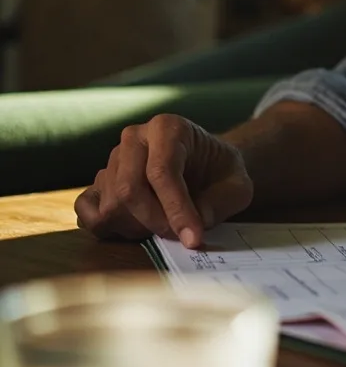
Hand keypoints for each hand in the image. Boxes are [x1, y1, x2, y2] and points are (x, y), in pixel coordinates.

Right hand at [74, 114, 252, 247]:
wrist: (207, 168)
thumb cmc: (222, 174)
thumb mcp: (238, 186)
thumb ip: (221, 203)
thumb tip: (194, 223)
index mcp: (168, 128)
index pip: (161, 171)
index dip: (176, 209)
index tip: (192, 238)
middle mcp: (134, 138)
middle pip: (129, 189)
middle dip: (156, 222)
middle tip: (180, 236)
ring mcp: (112, 160)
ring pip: (110, 204)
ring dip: (137, 227)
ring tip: (165, 227)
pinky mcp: (99, 182)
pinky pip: (86, 209)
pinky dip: (108, 226)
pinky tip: (137, 228)